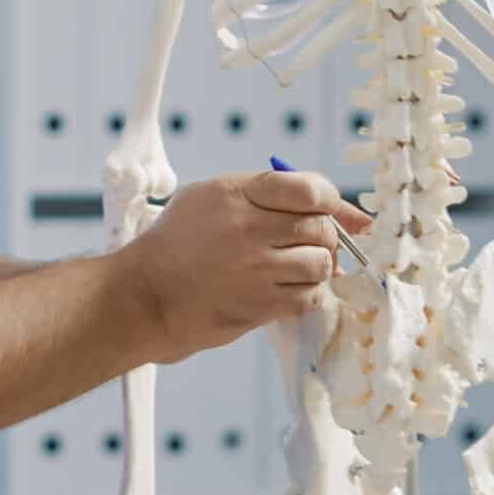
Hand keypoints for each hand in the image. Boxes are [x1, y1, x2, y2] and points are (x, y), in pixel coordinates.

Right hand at [115, 170, 369, 363]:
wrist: (144, 295)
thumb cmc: (178, 244)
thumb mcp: (212, 198)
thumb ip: (271, 194)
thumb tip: (349, 213)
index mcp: (235, 194)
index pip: (309, 189)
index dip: (331, 200)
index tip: (329, 210)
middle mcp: (246, 228)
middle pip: (320, 228)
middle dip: (325, 236)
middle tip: (309, 245)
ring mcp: (253, 269)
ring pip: (320, 264)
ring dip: (317, 267)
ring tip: (295, 268)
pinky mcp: (257, 305)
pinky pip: (309, 297)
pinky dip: (308, 294)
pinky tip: (288, 289)